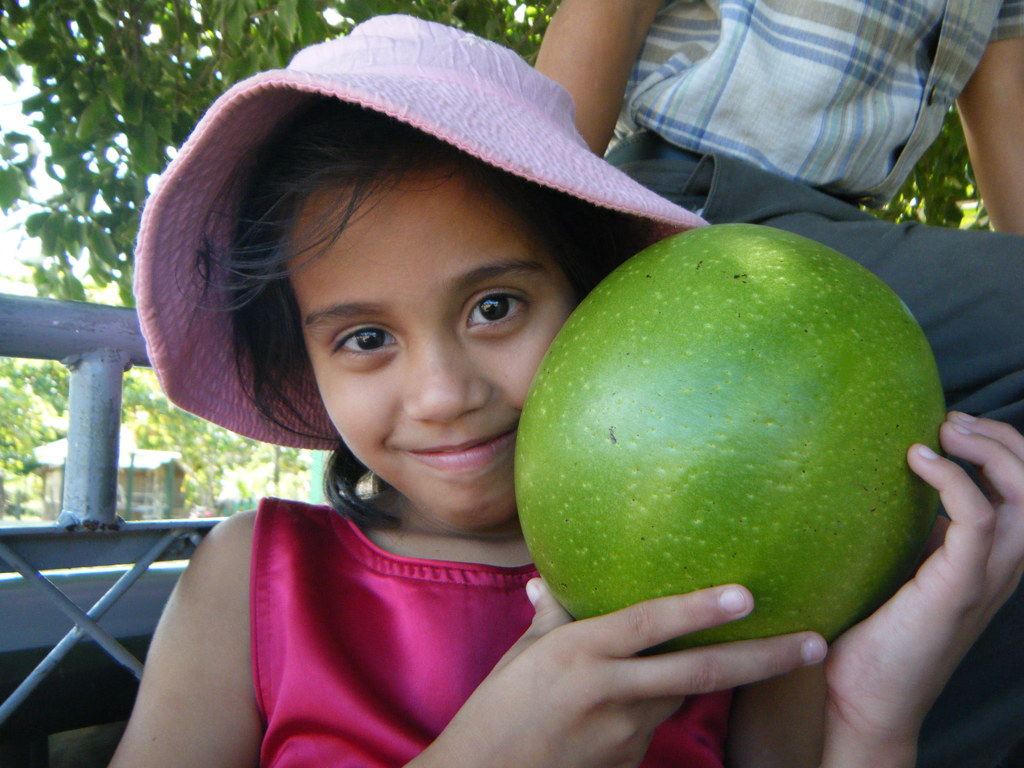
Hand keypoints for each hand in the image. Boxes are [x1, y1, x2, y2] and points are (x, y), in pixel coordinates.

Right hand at [416, 581, 825, 767]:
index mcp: (578, 654)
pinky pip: (656, 725)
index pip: (649, 625)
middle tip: (814, 642)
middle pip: (699, 674)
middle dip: (764, 659)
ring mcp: (622, 734)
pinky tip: (635, 703)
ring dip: (702, 678)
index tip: (746, 595)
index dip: (698, 610)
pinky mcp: (627, 763)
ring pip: (680, 696)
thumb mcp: (522, 656)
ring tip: (743, 652)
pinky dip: (659, 706)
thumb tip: (551, 582)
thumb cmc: (496, 711)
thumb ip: (552, 617)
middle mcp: (608, 692)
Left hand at [821, 413, 1023, 765]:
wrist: (866, 699)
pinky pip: (978, 521)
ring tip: (944, 430)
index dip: (1001, 447)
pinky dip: (955, 480)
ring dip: (991, 451)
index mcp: (989, 559)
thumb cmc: (873, 634)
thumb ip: (910, 533)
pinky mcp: (958, 588)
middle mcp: (1000, 566)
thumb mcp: (899, 569)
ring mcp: (984, 578)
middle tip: (951, 421)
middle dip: (1004, 439)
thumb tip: (880, 484)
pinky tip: (916, 460)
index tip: (951, 424)